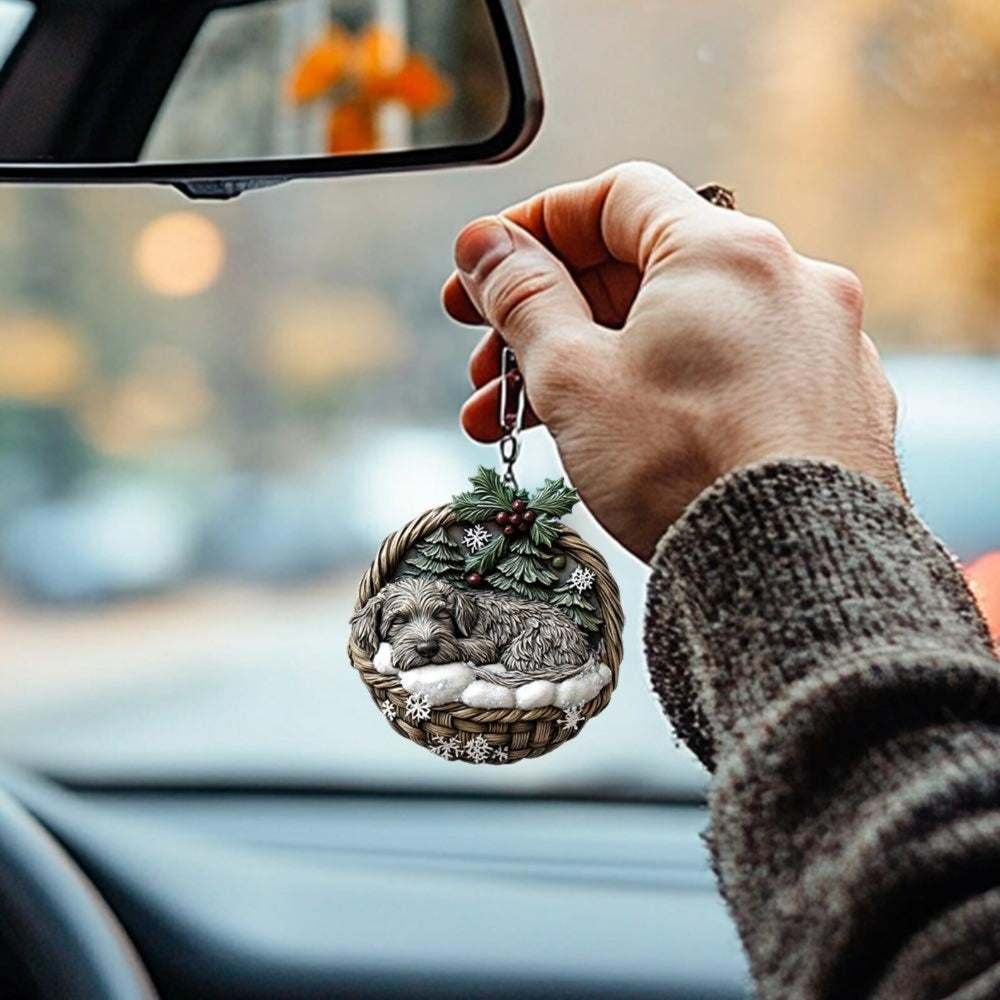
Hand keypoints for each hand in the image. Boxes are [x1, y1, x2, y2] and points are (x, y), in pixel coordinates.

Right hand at [442, 161, 900, 562]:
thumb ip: (523, 297)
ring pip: (682, 331)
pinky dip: (665, 390)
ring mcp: (818, 344)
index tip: (490, 268)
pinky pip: (730, 373)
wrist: (794, 571)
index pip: (615, 198)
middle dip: (552, 316)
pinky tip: (616, 438)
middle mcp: (787, 280)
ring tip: (527, 421)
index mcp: (723, 251)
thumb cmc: (684, 466)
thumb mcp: (575, 376)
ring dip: (597, 365)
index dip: (538, 226)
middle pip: (644, 271)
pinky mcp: (831, 403)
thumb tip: (483, 244)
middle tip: (490, 364)